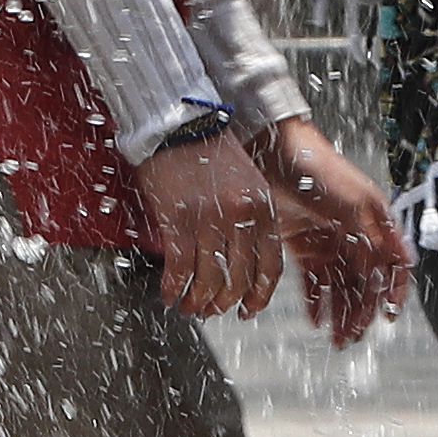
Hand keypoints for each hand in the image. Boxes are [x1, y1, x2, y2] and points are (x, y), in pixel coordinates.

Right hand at [133, 131, 281, 318]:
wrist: (177, 125)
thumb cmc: (208, 152)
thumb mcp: (246, 184)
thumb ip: (250, 219)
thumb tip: (242, 261)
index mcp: (262, 210)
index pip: (269, 268)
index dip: (258, 296)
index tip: (247, 310)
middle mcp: (240, 218)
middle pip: (239, 279)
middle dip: (224, 303)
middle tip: (212, 310)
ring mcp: (209, 220)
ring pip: (209, 279)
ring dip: (198, 301)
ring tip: (189, 307)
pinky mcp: (178, 220)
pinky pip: (179, 267)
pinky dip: (173, 287)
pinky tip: (168, 294)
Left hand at [252, 116, 411, 347]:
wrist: (272, 151)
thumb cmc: (319, 170)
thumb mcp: (354, 203)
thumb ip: (376, 236)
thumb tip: (403, 265)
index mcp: (374, 226)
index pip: (390, 269)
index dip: (391, 295)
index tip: (386, 319)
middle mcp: (354, 236)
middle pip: (363, 283)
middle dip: (361, 313)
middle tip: (352, 338)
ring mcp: (327, 241)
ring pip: (339, 286)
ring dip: (339, 312)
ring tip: (336, 336)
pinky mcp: (301, 243)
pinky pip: (313, 279)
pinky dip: (315, 300)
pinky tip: (315, 319)